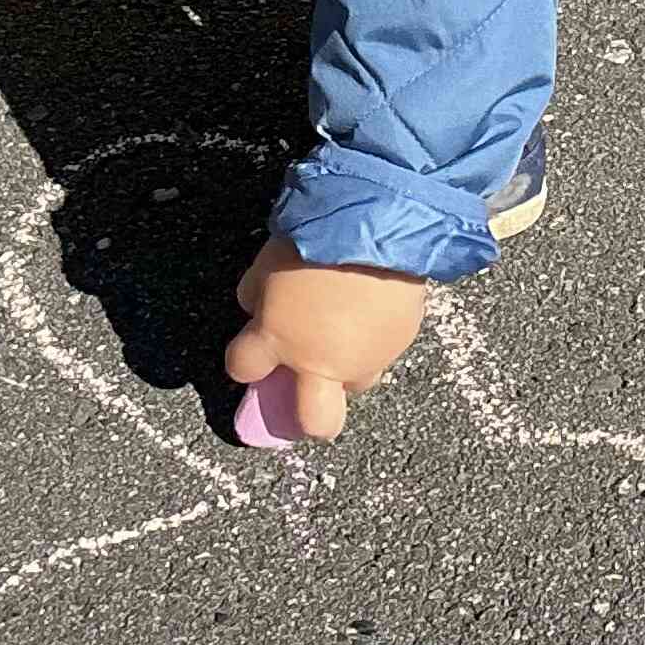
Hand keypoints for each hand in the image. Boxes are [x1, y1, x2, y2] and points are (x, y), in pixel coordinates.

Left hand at [226, 236, 427, 440]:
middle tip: (307, 393)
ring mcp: (366, 356)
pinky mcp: (401, 340)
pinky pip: (382, 351)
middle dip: (309, 418)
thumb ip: (257, 293)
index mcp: (278, 339)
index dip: (245, 360)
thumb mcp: (268, 260)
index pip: (244, 368)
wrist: (376, 222)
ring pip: (357, 385)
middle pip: (317, 422)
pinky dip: (373, 339)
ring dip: (346, 370)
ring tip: (346, 334)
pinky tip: (371, 309)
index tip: (251, 350)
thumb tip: (257, 307)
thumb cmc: (314, 237)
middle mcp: (322, 360)